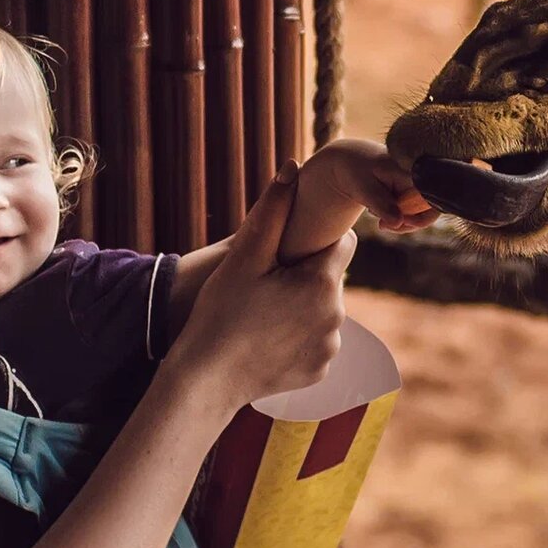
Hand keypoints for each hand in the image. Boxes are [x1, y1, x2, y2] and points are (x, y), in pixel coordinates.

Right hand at [167, 161, 355, 409]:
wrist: (206, 380)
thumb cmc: (220, 313)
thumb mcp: (244, 258)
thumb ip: (273, 211)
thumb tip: (293, 167)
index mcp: (323, 283)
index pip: (341, 244)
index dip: (314, 243)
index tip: (288, 251)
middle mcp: (337, 315)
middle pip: (330, 280)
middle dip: (306, 277)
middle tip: (267, 285)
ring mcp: (330, 347)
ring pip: (324, 311)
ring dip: (304, 307)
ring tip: (265, 314)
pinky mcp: (320, 371)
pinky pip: (316, 342)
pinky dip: (298, 338)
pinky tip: (268, 340)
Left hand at [317, 139, 439, 233]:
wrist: (349, 159)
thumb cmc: (356, 170)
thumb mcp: (365, 189)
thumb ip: (382, 205)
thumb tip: (399, 222)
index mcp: (413, 170)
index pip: (432, 200)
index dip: (421, 218)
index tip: (398, 223)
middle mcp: (421, 174)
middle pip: (429, 210)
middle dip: (407, 223)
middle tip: (382, 225)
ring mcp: (418, 182)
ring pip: (420, 212)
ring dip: (400, 220)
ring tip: (377, 214)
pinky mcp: (412, 188)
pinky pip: (413, 209)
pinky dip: (398, 215)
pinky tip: (381, 211)